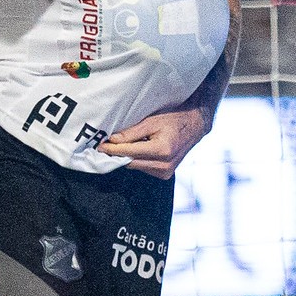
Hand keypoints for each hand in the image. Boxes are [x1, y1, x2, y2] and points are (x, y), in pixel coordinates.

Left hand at [96, 102, 213, 178]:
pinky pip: (143, 168)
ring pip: (136, 166)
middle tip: (107, 144)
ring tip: (128, 144)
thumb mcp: (152, 121)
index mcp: (162, 150)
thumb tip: (112, 140)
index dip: (112, 149)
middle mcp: (164, 165)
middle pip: (131, 162)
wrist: (195, 126)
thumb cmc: (174, 119)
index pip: (129, 152)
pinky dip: (138, 160)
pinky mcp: (165, 175)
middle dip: (118, 153)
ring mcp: (165, 173)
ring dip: (128, 157)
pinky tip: (141, 149)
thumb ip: (132, 132)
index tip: (100, 146)